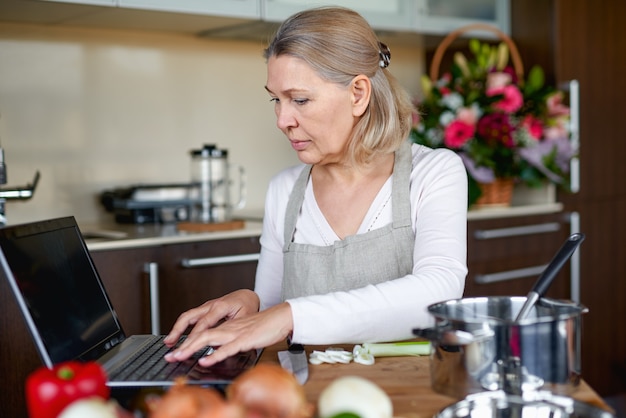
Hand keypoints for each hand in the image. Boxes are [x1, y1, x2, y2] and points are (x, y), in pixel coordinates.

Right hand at [163, 289, 258, 347]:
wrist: (247, 295)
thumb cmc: (247, 306)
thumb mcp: (244, 318)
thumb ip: (232, 330)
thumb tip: (221, 346)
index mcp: (220, 307)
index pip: (203, 323)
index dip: (194, 336)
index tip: (186, 347)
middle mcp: (210, 305)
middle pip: (189, 317)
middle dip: (178, 331)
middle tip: (170, 344)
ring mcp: (206, 307)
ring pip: (187, 316)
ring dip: (176, 329)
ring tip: (169, 341)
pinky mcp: (204, 309)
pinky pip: (190, 317)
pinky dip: (181, 326)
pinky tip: (176, 336)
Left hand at [164, 302, 292, 366]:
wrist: (280, 317)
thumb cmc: (264, 326)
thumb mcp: (244, 334)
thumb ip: (231, 341)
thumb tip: (219, 351)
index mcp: (227, 327)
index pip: (202, 333)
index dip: (187, 342)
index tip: (175, 352)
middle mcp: (227, 328)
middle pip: (200, 335)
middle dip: (183, 346)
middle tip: (170, 357)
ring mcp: (235, 333)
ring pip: (208, 339)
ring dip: (192, 348)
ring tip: (180, 357)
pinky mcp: (244, 339)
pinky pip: (227, 347)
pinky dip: (214, 355)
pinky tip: (205, 361)